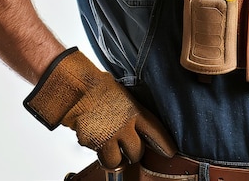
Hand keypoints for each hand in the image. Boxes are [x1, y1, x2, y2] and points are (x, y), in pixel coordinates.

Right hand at [24, 48, 176, 168]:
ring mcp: (108, 137)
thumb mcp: (123, 96)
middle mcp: (124, 127)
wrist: (78, 89)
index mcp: (135, 111)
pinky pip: (99, 157)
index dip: (164, 144)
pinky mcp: (93, 144)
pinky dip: (99, 154)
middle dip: (134, 153)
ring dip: (116, 159)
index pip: (155, 131)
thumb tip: (135, 124)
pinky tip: (97, 141)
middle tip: (128, 148)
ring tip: (113, 150)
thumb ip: (131, 113)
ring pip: (118, 162)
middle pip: (137, 152)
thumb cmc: (99, 88)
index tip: (170, 152)